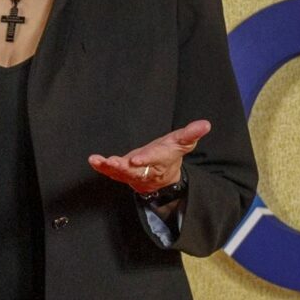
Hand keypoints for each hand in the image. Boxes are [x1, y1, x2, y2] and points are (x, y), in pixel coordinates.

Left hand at [89, 120, 210, 195]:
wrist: (162, 176)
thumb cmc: (171, 154)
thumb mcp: (183, 142)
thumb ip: (192, 133)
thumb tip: (206, 124)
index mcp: (161, 159)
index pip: (154, 159)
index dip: (145, 159)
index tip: (136, 160)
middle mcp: (145, 169)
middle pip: (134, 170)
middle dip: (123, 167)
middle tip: (112, 162)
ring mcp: (133, 172)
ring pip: (120, 172)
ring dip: (108, 167)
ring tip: (97, 160)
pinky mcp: (123, 172)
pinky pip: (111, 172)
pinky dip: (102, 167)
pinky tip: (93, 160)